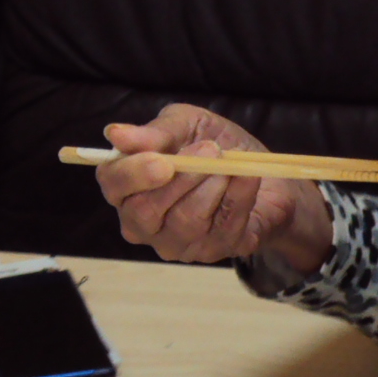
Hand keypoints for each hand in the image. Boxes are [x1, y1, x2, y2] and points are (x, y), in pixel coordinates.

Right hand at [95, 106, 332, 269]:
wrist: (265, 172)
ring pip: (185, 221)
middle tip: (210, 149)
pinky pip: (222, 226)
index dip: (132, 174)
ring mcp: (175, 243)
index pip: (112, 185)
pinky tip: (247, 177)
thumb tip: (115, 135)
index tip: (162, 161)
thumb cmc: (214, 147)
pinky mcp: (210, 252)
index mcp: (127, 187)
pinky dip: (238, 196)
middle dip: (181, 179)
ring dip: (212, 185)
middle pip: (144, 211)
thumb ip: (155, 132)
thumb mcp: (187, 125)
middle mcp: (142, 223)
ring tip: (229, 162)